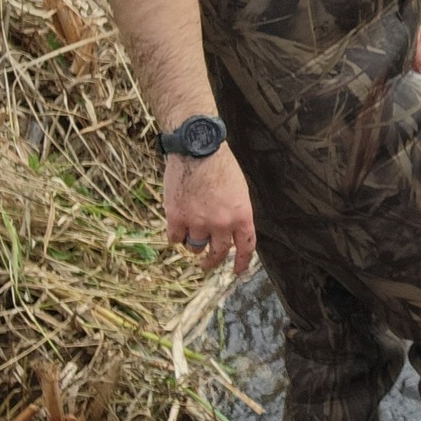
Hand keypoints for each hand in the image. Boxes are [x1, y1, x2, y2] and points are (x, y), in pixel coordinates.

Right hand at [164, 144, 256, 274]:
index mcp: (241, 216)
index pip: (246, 247)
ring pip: (194, 247)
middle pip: (217, 253)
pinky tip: (176, 225)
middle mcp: (221, 224)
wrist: (197, 149)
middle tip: (207, 265)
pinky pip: (175, 238)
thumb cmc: (220, 165)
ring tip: (191, 231)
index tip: (238, 271)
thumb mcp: (239, 191)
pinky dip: (176, 234)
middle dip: (212, 262)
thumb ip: (235, 214)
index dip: (242, 262)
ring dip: (193, 242)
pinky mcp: (176, 218)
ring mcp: (198, 223)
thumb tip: (229, 234)